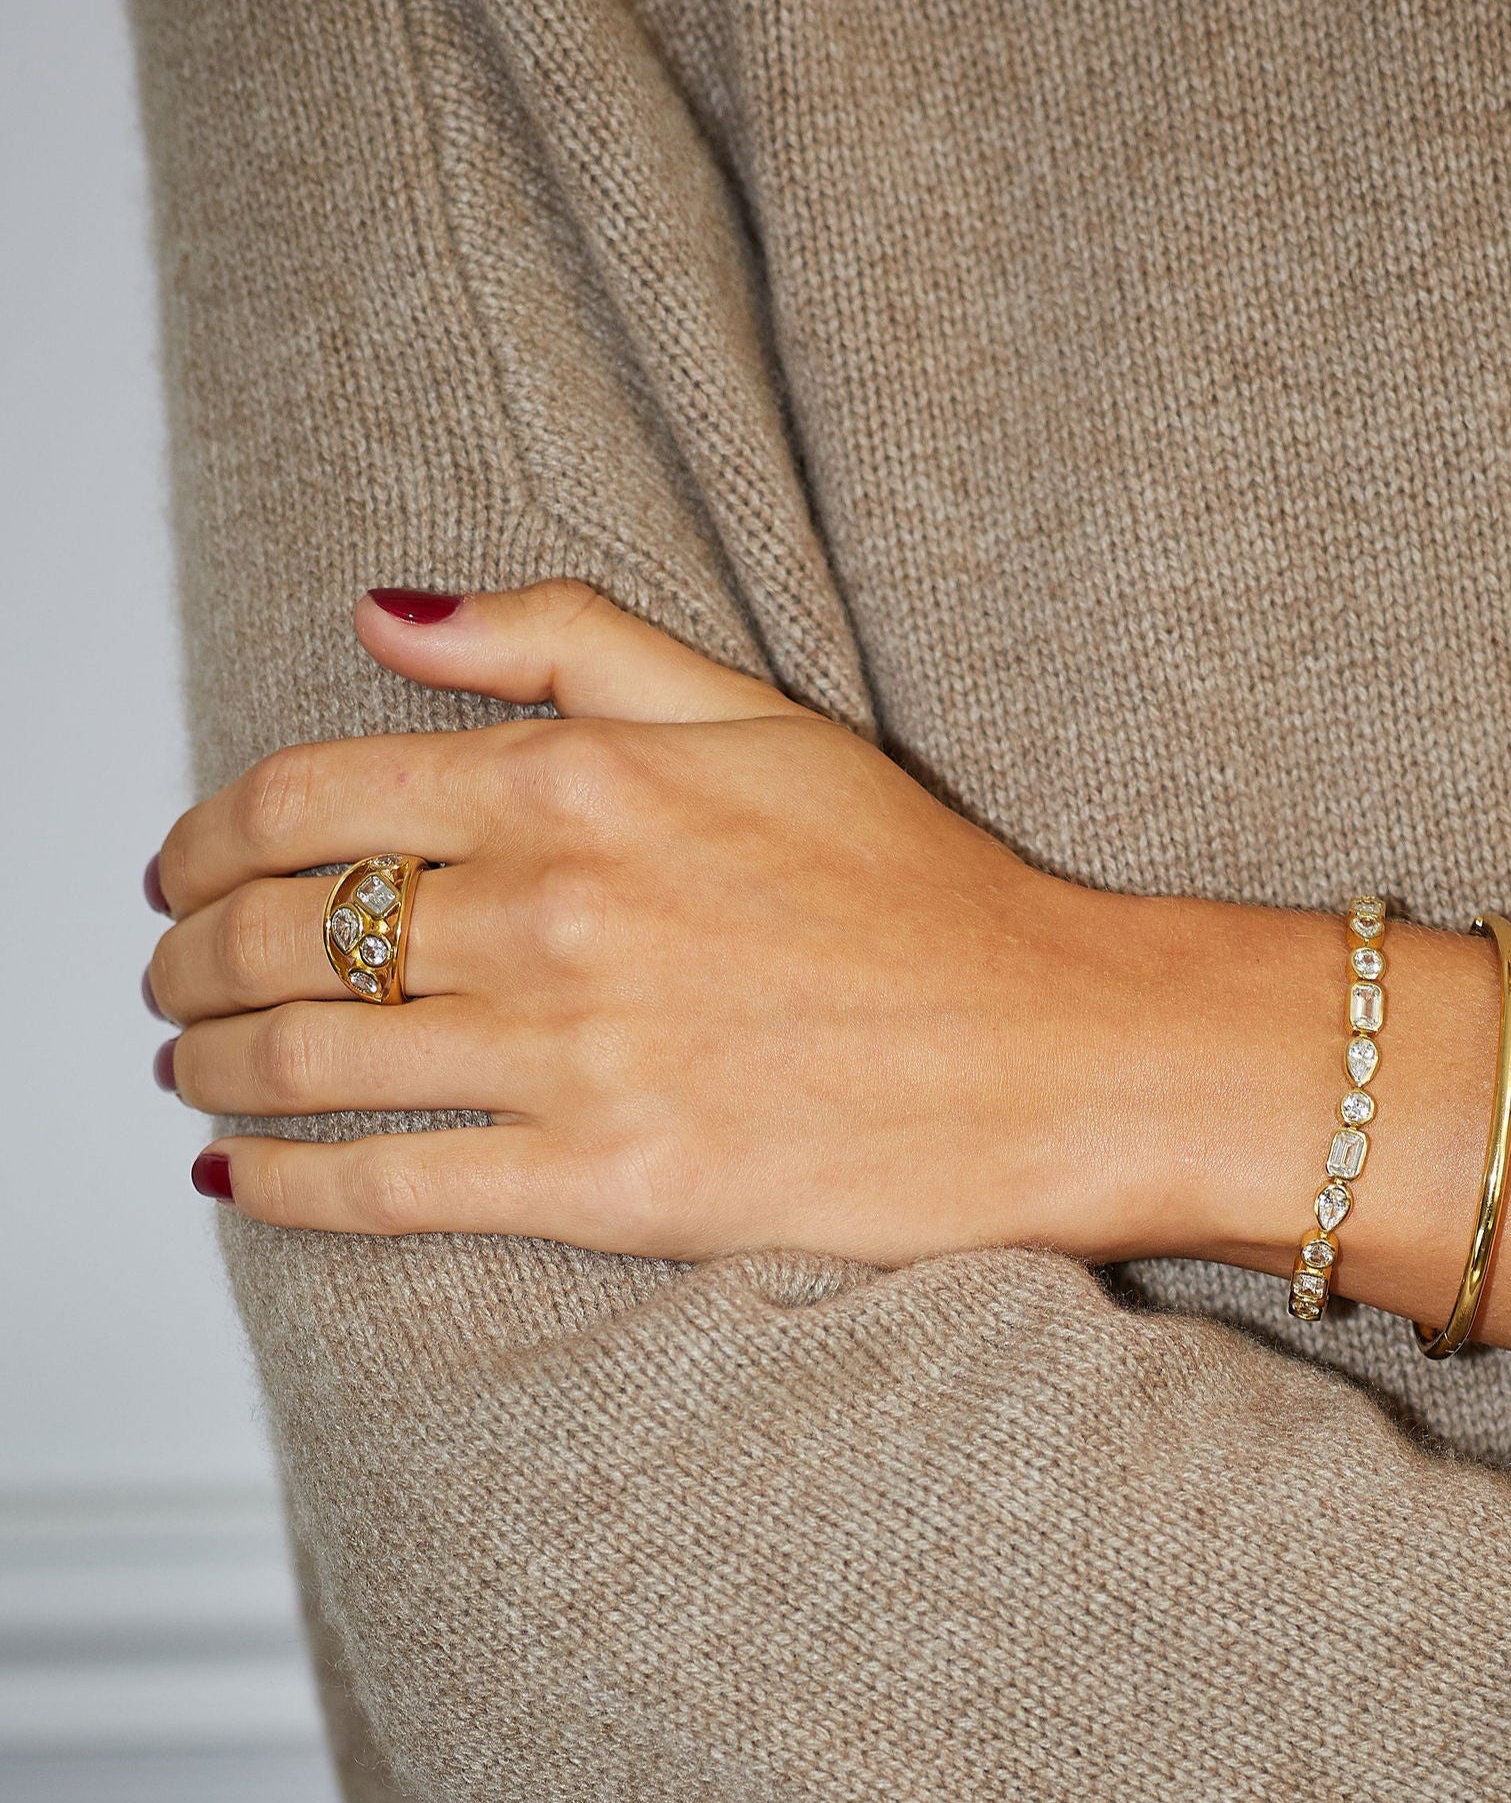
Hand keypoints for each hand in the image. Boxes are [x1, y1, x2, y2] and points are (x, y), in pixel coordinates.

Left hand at [143, 582, 1231, 1260]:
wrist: (1052, 1053)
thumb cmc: (924, 892)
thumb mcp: (760, 714)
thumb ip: (563, 644)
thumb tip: (387, 615)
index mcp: (581, 781)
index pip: (310, 794)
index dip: (207, 832)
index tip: (182, 861)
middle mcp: (554, 911)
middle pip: (279, 927)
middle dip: (184, 951)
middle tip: (165, 971)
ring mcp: (573, 1054)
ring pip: (308, 1055)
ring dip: (211, 1060)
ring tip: (189, 1063)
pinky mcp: (604, 1186)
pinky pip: (385, 1186)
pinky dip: (282, 1187)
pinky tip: (239, 1179)